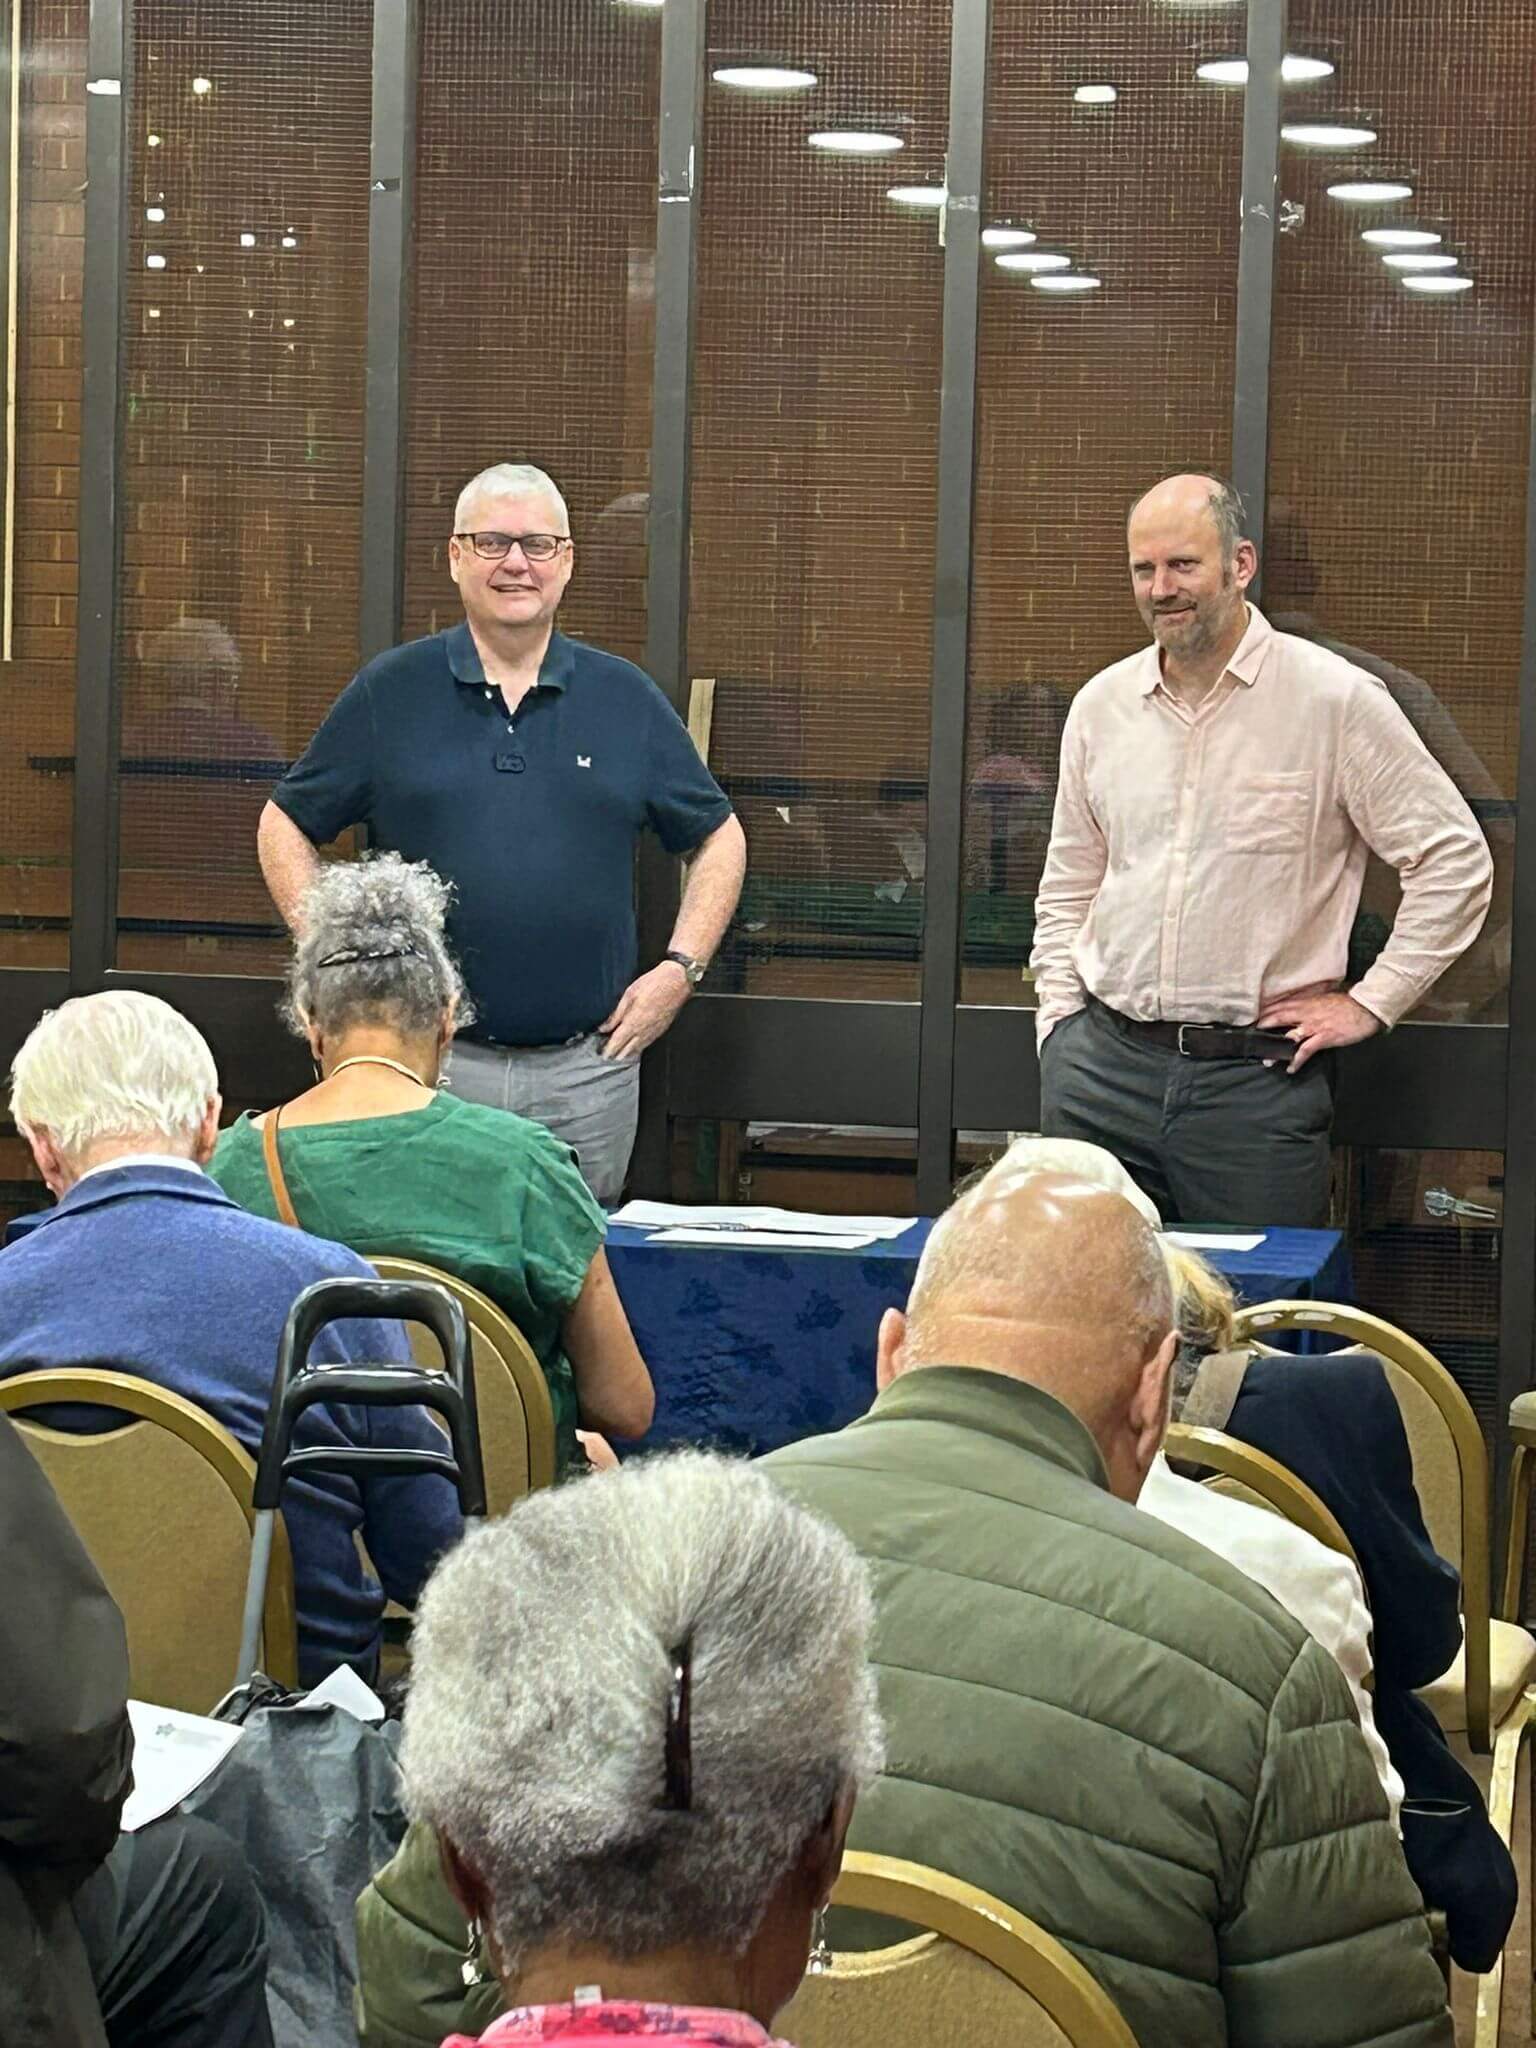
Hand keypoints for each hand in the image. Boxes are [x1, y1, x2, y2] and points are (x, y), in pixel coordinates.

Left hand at [599, 960, 690, 1060]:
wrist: (677, 981)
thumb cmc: (654, 984)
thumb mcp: (629, 995)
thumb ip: (616, 1014)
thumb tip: (605, 1026)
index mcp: (634, 1022)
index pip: (617, 1042)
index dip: (609, 1050)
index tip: (603, 1054)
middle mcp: (644, 1031)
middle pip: (627, 1051)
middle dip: (616, 1055)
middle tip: (608, 1055)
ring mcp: (654, 1032)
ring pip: (638, 1049)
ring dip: (627, 1053)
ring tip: (619, 1054)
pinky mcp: (662, 1030)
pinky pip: (647, 1043)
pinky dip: (639, 1047)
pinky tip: (635, 1046)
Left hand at [1254, 991, 1380, 1073]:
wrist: (1366, 1008)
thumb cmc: (1347, 1004)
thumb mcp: (1324, 998)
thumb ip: (1309, 1002)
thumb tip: (1299, 1005)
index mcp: (1305, 1002)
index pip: (1279, 1005)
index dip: (1264, 1011)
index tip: (1251, 1017)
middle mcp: (1306, 1013)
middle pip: (1277, 1018)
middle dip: (1262, 1027)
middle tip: (1249, 1037)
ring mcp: (1314, 1026)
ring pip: (1289, 1037)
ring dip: (1276, 1050)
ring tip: (1267, 1060)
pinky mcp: (1324, 1037)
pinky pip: (1306, 1050)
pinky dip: (1297, 1060)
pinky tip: (1291, 1068)